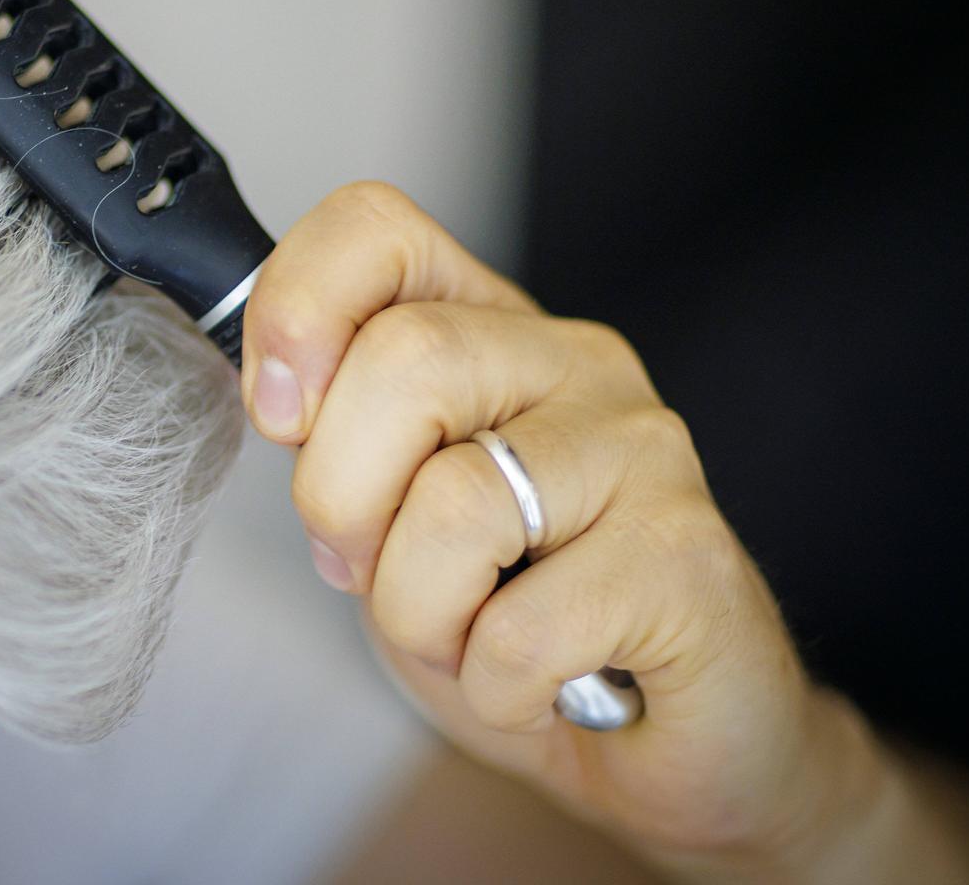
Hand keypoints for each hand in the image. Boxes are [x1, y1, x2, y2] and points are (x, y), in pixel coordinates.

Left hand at [239, 183, 883, 874]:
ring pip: (456, 503)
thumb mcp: (387, 511)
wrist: (655, 739)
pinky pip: (522, 629)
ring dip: (418, 613)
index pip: (377, 230)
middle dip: (342, 499)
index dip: (298, 308)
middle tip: (371, 570)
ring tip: (465, 637)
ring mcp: (643, 451)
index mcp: (488, 330)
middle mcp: (575, 363)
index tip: (280, 417)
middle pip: (405, 360)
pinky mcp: (689, 559)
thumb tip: (279, 396)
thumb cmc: (508, 616)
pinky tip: (532, 685)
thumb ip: (335, 436)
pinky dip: (492, 686)